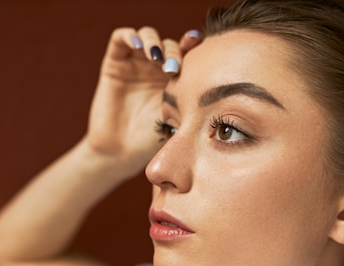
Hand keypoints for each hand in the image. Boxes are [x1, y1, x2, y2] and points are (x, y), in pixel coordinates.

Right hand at [84, 27, 201, 177]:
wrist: (121, 152)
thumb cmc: (152, 140)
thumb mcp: (178, 118)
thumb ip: (195, 101)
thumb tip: (229, 94)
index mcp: (175, 78)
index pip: (187, 53)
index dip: (193, 47)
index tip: (201, 49)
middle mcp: (155, 67)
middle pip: (169, 44)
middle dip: (173, 52)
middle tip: (174, 69)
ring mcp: (135, 63)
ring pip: (147, 36)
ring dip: (154, 42)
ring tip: (157, 58)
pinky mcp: (114, 63)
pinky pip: (120, 38)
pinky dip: (129, 36)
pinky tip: (138, 46)